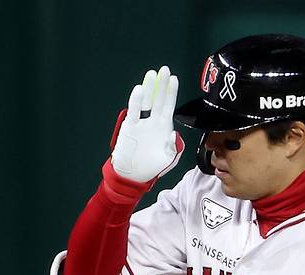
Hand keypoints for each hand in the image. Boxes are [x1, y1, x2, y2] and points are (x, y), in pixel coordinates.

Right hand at [110, 66, 183, 182]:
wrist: (135, 175)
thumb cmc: (154, 166)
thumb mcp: (169, 157)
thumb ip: (174, 146)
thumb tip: (174, 134)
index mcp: (164, 126)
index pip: (168, 105)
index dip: (171, 92)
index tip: (174, 79)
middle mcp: (153, 121)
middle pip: (158, 99)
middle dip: (162, 85)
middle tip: (164, 70)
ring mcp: (141, 123)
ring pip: (146, 102)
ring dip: (149, 88)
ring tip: (152, 74)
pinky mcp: (130, 127)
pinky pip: (134, 112)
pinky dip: (136, 101)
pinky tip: (140, 90)